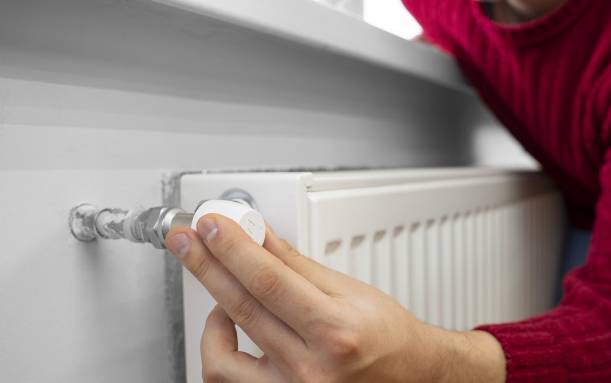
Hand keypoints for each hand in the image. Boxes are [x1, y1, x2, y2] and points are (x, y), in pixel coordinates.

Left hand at [165, 214, 505, 382]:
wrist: (410, 377)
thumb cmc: (387, 336)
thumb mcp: (350, 291)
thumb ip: (296, 265)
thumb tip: (258, 236)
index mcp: (335, 332)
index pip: (269, 281)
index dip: (233, 249)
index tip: (211, 225)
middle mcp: (312, 371)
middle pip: (241, 309)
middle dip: (206, 267)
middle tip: (187, 240)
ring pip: (222, 360)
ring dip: (211, 318)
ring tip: (220, 295)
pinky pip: (230, 382)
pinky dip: (221, 352)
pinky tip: (229, 328)